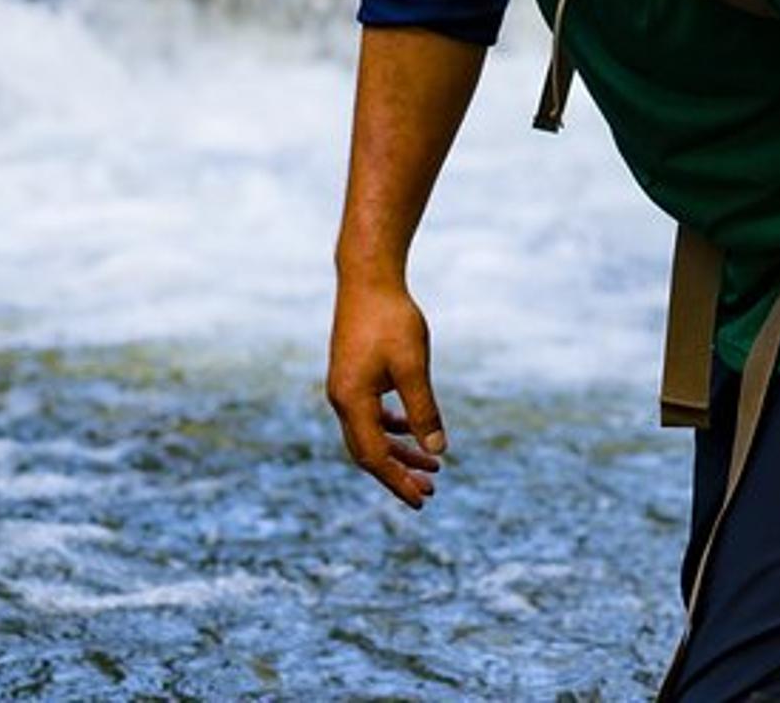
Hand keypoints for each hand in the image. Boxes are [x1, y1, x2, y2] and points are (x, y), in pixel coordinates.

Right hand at [326, 284, 445, 508]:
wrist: (368, 279)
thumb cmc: (392, 319)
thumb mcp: (413, 367)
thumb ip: (424, 410)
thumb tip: (437, 451)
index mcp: (352, 401)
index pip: (375, 456)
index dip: (398, 482)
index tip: (422, 499)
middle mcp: (342, 400)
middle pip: (368, 452)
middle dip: (399, 474)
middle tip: (430, 492)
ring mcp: (345, 388)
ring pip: (370, 434)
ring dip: (399, 451)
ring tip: (432, 466)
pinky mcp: (352, 376)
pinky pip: (369, 414)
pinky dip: (391, 426)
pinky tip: (411, 428)